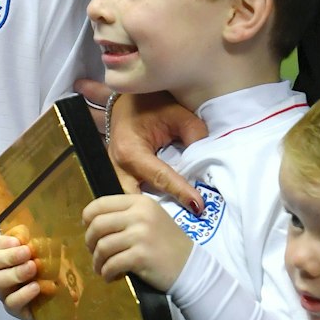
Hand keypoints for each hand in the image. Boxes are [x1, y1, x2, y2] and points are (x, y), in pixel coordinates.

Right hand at [0, 226, 53, 319]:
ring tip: (33, 268)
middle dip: (7, 255)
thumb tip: (37, 228)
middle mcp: (0, 271)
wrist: (65, 295)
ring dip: (15, 272)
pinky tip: (36, 287)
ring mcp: (5, 291)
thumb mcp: (49, 248)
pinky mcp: (14, 308)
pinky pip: (11, 302)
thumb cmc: (54, 266)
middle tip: (27, 252)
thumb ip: (40, 238)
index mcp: (5, 253)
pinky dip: (22, 294)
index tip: (17, 241)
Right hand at [74, 80, 205, 212]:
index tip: (199, 206)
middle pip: (134, 200)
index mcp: (131, 149)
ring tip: (169, 223)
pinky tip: (158, 212)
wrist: (127, 94)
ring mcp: (113, 170)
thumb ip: (194, 135)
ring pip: (127, 200)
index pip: (160, 177)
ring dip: (145, 211)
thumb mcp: (177, 114)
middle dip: (153, 213)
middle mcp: (117, 165)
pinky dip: (141, 204)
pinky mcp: (117, 172)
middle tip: (178, 225)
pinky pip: (126, 193)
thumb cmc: (152, 101)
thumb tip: (206, 161)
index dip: (180, 192)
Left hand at [83, 192, 192, 290]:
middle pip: (97, 225)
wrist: (190, 267)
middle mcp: (140, 214)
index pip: (100, 204)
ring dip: (97, 261)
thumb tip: (94, 223)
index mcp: (139, 202)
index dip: (88, 219)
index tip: (89, 231)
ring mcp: (141, 235)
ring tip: (102, 268)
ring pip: (102, 246)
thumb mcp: (150, 219)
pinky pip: (111, 264)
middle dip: (90, 242)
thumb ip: (126, 216)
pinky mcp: (141, 256)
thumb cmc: (167, 244)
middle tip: (95, 252)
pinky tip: (111, 277)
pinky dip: (107, 273)